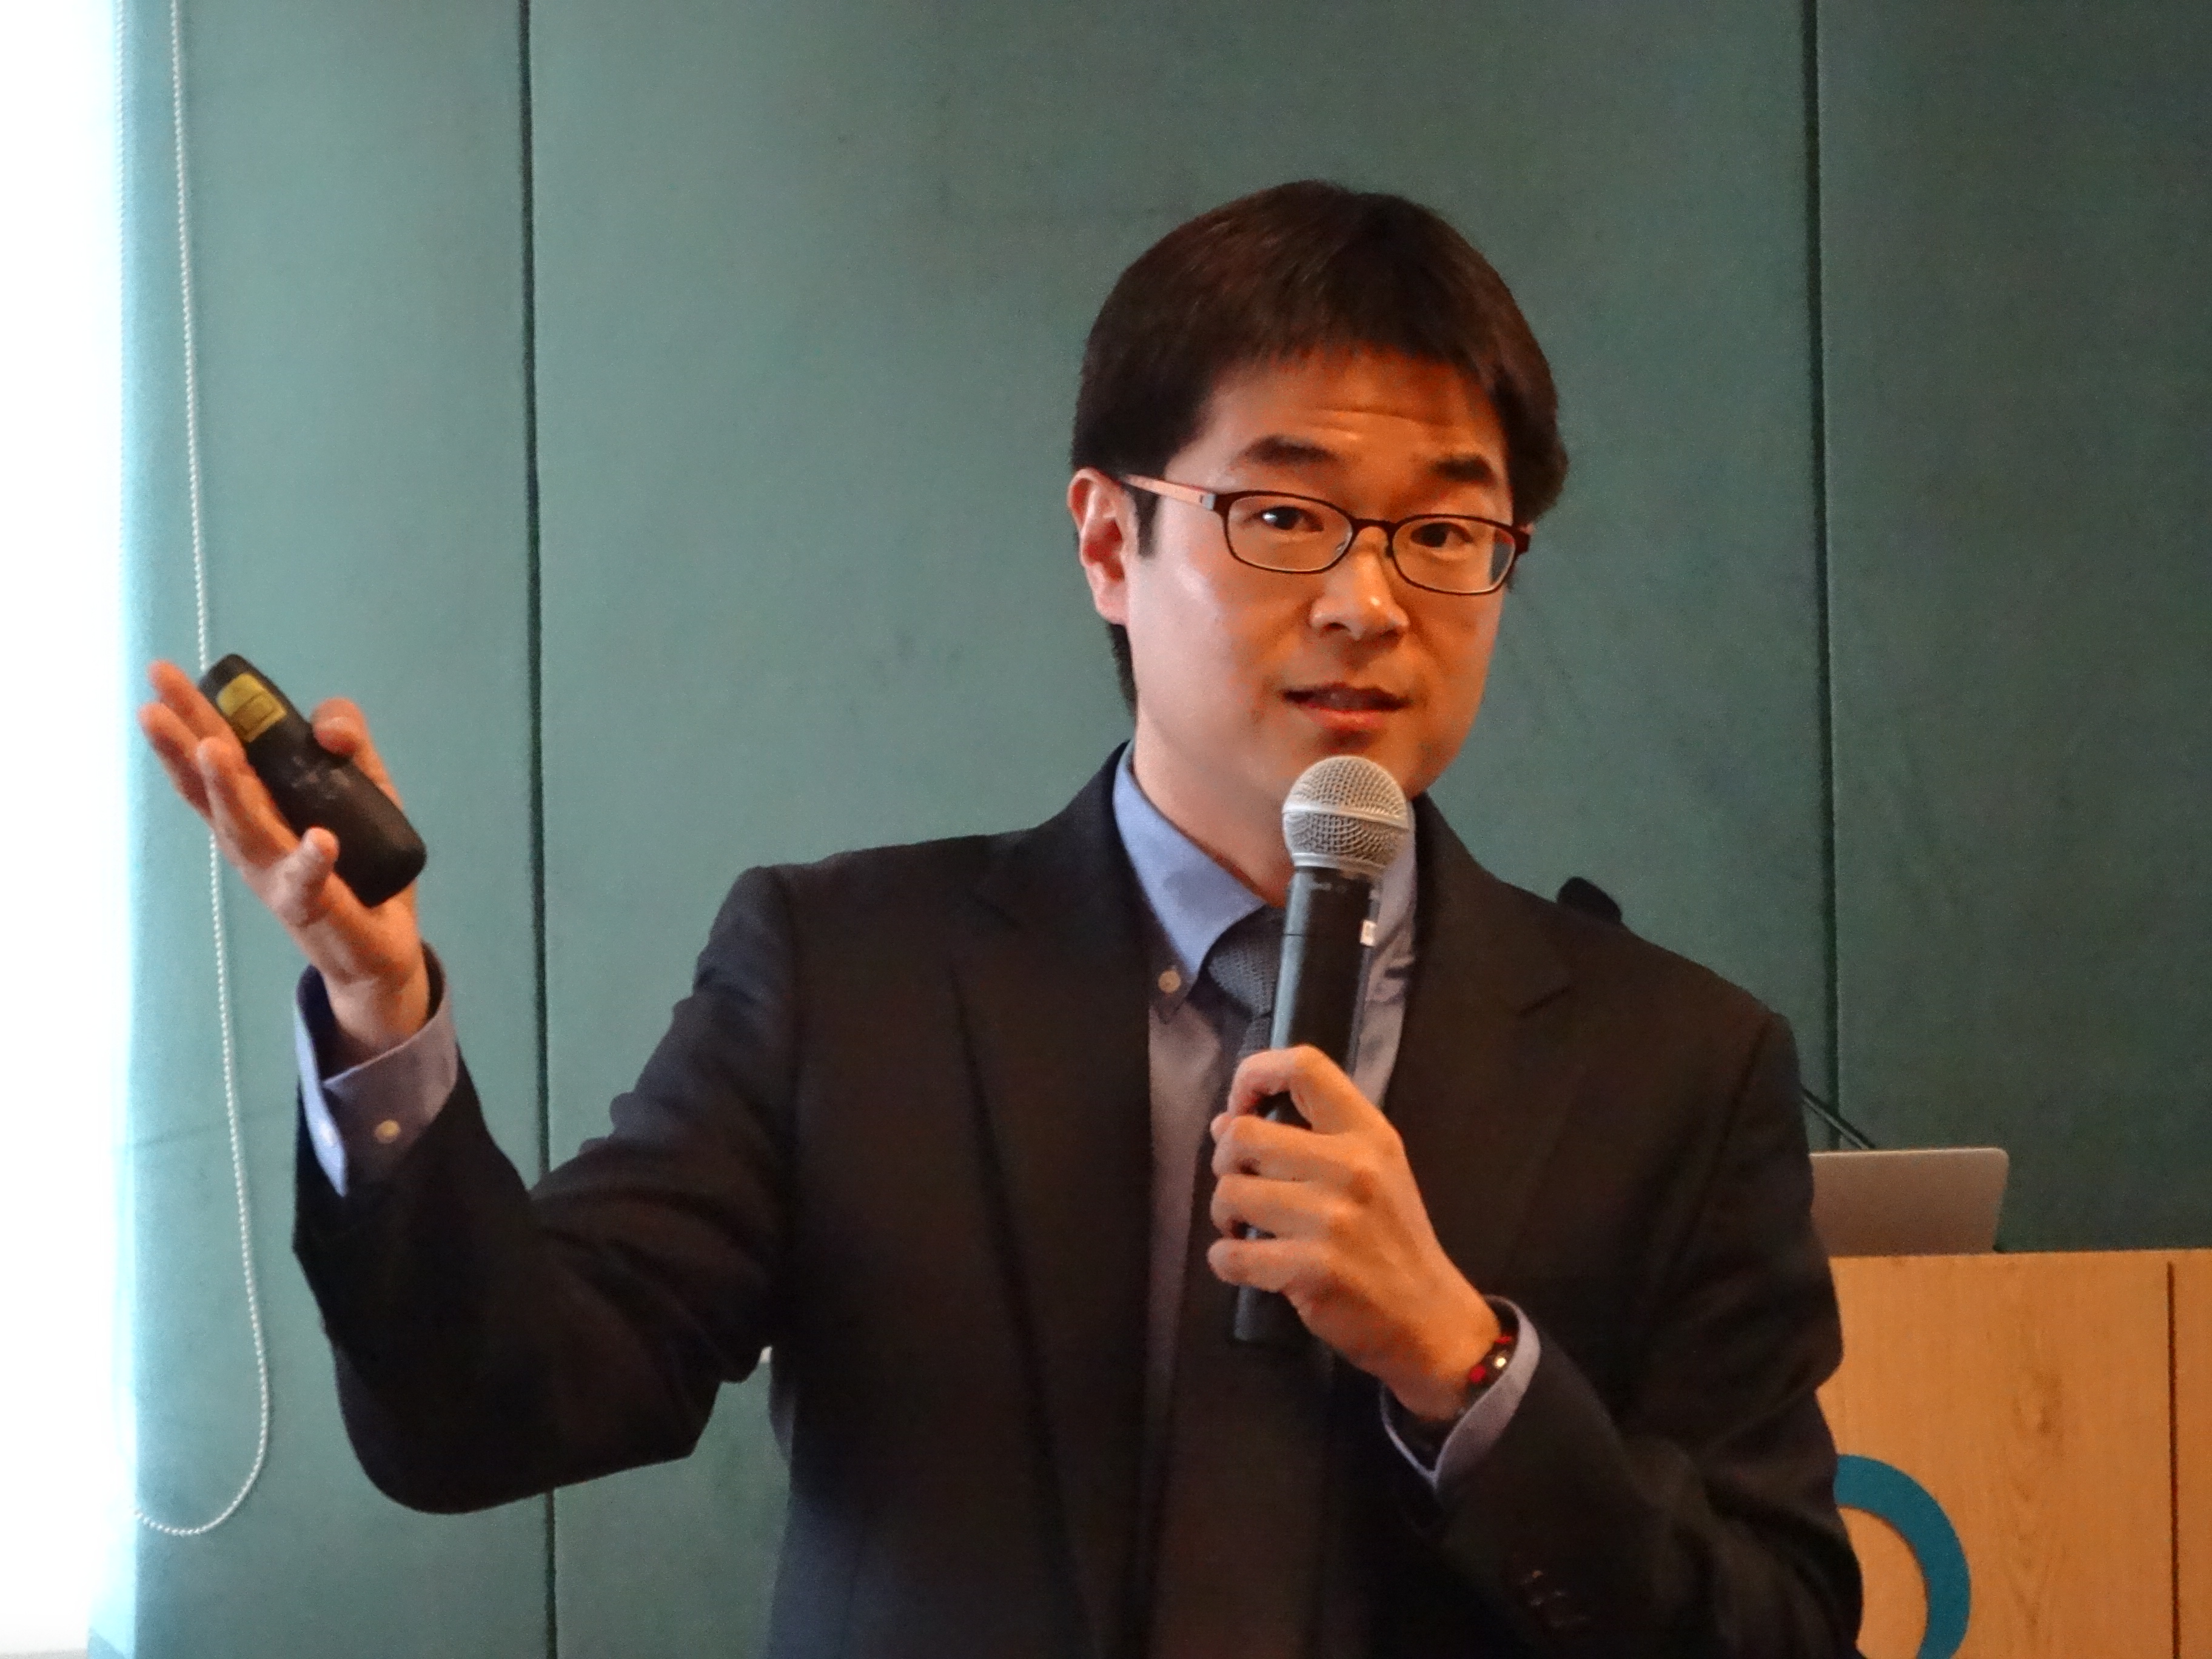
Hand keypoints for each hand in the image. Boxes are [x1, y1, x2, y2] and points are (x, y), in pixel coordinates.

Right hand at [138, 660, 429, 1063]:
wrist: (377, 949)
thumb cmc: (356, 860)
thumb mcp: (361, 784)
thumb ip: (345, 740)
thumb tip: (328, 730)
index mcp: (257, 808)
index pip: (214, 755)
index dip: (188, 718)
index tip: (160, 675)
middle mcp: (254, 842)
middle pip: (213, 788)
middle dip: (183, 744)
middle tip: (152, 705)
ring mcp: (279, 877)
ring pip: (249, 830)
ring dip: (230, 790)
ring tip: (213, 749)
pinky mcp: (319, 908)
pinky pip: (314, 883)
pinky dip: (313, 860)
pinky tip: (318, 839)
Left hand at [1208, 1045, 1500, 1421]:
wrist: (1432, 1319)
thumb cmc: (1394, 1239)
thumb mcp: (1374, 1171)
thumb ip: (1309, 1139)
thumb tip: (1225, 1122)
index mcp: (1368, 1133)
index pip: (1303, 1066)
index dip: (1253, 1075)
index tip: (1240, 1107)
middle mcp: (1351, 1166)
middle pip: (1242, 1134)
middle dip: (1226, 1163)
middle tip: (1243, 1186)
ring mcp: (1331, 1219)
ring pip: (1229, 1193)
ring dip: (1224, 1215)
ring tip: (1246, 1229)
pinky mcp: (1311, 1269)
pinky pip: (1231, 1255)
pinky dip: (1227, 1261)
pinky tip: (1249, 1264)